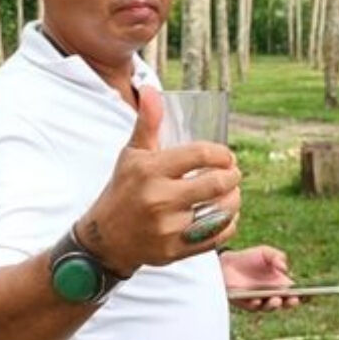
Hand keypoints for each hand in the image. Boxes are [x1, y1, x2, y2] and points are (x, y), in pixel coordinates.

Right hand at [74, 86, 240, 273]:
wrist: (104, 238)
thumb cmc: (123, 189)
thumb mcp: (131, 154)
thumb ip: (147, 123)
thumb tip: (151, 90)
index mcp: (149, 170)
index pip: (200, 154)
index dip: (222, 153)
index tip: (226, 156)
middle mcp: (158, 198)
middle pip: (216, 184)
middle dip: (232, 176)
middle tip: (233, 173)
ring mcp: (167, 227)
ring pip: (220, 212)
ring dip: (234, 200)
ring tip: (231, 193)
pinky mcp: (175, 250)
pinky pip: (216, 237)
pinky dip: (228, 225)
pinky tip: (225, 216)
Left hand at [221, 245, 298, 311]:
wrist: (226, 262)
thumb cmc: (249, 257)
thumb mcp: (265, 252)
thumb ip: (277, 256)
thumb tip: (284, 268)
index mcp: (281, 283)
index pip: (296, 292)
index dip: (304, 295)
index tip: (310, 294)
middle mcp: (272, 294)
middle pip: (286, 303)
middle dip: (291, 302)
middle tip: (293, 299)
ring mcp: (259, 300)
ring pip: (270, 307)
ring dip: (274, 305)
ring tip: (275, 299)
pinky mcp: (245, 303)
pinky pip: (252, 307)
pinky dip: (256, 305)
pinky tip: (257, 300)